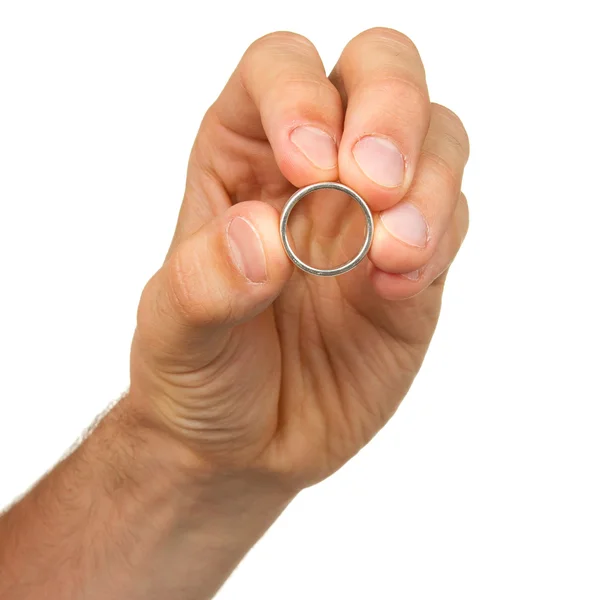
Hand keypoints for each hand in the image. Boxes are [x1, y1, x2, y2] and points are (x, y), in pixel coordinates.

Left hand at [129, 27, 468, 490]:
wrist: (245, 445)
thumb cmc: (198, 373)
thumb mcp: (174, 333)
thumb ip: (204, 284)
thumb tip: (263, 236)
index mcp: (243, 158)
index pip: (281, 68)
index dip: (301, 95)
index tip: (309, 167)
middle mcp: (317, 172)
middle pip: (378, 72)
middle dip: (389, 110)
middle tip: (373, 184)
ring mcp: (372, 218)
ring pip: (437, 140)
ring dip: (428, 184)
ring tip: (392, 252)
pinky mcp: (415, 269)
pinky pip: (450, 224)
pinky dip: (438, 241)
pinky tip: (396, 287)